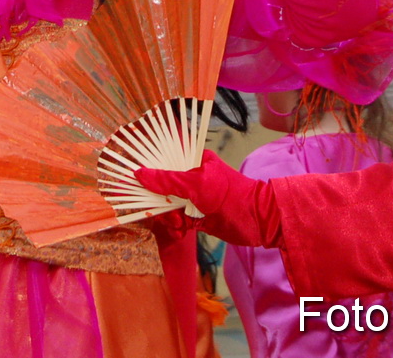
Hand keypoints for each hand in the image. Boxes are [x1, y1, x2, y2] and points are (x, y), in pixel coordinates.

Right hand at [136, 150, 281, 246]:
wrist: (260, 223)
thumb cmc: (231, 195)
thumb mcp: (197, 185)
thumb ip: (168, 181)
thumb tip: (139, 174)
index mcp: (194, 161)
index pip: (164, 160)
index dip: (149, 170)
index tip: (132, 178)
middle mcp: (192, 178)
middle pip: (162, 186)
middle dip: (158, 200)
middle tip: (162, 210)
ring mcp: (194, 199)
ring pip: (168, 206)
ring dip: (168, 217)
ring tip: (177, 224)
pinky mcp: (197, 217)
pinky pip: (177, 220)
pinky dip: (176, 227)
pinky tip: (180, 231)